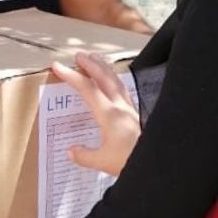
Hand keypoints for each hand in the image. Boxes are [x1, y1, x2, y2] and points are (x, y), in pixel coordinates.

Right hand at [52, 52, 140, 175]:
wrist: (158, 162)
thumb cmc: (131, 162)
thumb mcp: (103, 162)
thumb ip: (84, 155)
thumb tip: (71, 151)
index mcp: (109, 115)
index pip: (87, 89)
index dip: (71, 76)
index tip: (58, 66)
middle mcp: (121, 107)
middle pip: (105, 78)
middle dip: (91, 64)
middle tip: (79, 55)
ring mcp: (130, 110)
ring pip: (116, 81)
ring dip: (105, 69)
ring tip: (97, 60)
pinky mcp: (136, 116)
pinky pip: (124, 91)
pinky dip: (116, 81)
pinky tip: (114, 84)